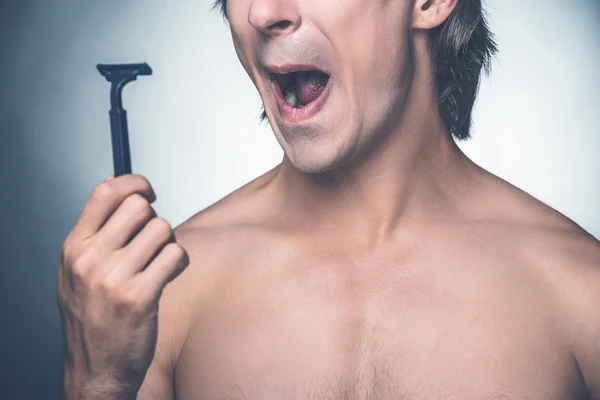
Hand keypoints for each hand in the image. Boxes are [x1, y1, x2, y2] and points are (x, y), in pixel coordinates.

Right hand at [57, 174, 188, 398]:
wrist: (95, 369)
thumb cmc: (92, 319)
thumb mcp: (77, 271)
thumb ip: (95, 231)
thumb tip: (113, 184)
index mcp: (74, 248)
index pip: (104, 193)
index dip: (133, 182)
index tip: (146, 189)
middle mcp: (90, 260)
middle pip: (139, 207)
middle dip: (153, 219)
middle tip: (152, 239)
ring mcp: (114, 278)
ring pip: (162, 229)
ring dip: (169, 244)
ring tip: (159, 263)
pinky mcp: (140, 297)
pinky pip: (176, 255)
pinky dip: (180, 262)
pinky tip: (169, 275)